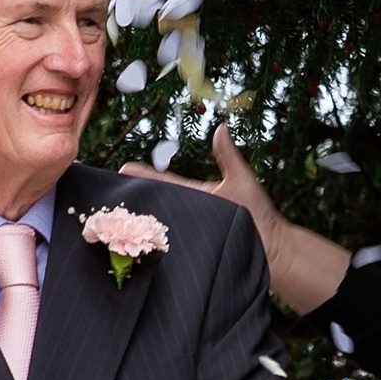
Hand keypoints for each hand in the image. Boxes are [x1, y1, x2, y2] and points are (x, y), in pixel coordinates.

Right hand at [119, 122, 350, 315]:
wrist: (274, 250)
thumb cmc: (260, 216)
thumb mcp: (240, 180)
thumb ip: (227, 156)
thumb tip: (221, 127)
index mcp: (196, 195)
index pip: (165, 183)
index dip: (144, 176)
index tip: (122, 168)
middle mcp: (190, 214)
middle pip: (156, 204)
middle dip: (133, 199)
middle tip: (106, 193)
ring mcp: (190, 234)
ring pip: (158, 227)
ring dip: (138, 224)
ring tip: (112, 220)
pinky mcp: (193, 252)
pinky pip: (169, 248)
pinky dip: (154, 246)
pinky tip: (135, 245)